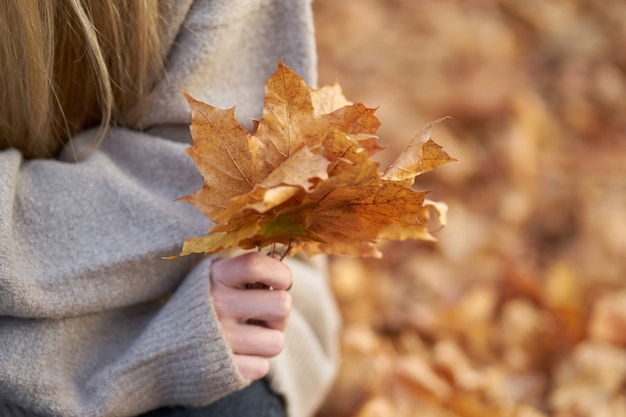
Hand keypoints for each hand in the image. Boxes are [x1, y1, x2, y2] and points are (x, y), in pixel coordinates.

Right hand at [210, 252, 291, 379]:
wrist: (155, 352)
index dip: (281, 274)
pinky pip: (262, 366)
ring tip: (249, 335)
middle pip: (281, 305)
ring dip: (267, 339)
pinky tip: (237, 353)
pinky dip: (253, 362)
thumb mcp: (214, 278)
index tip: (281, 282)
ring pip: (277, 341)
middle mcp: (217, 306)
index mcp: (215, 277)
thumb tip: (282, 268)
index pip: (257, 265)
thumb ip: (246, 271)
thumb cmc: (199, 307)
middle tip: (265, 315)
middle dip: (279, 312)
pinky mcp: (224, 370)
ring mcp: (221, 339)